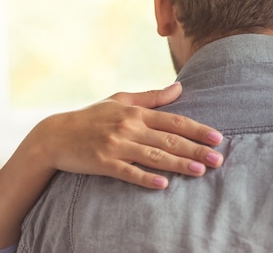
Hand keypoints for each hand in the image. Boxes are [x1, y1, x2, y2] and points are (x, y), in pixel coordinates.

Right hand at [31, 82, 223, 188]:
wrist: (54, 135)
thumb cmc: (92, 117)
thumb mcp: (121, 101)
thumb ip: (153, 97)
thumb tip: (180, 87)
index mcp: (137, 113)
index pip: (174, 122)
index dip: (197, 130)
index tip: (217, 138)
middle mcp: (129, 128)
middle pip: (169, 140)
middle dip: (196, 150)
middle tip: (217, 159)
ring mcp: (116, 146)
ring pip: (154, 156)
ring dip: (178, 164)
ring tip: (200, 171)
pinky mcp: (103, 163)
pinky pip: (127, 172)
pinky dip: (145, 178)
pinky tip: (163, 184)